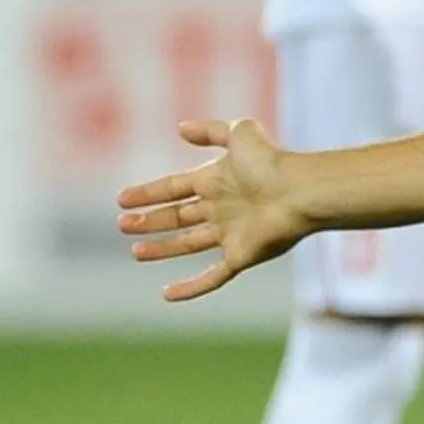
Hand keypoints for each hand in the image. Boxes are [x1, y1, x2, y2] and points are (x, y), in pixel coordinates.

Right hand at [117, 118, 309, 302]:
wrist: (300, 192)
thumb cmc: (271, 162)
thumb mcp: (239, 133)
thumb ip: (210, 131)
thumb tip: (180, 128)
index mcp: (218, 181)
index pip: (175, 188)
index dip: (149, 193)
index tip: (122, 199)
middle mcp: (222, 208)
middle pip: (178, 216)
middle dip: (150, 221)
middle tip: (122, 224)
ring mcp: (232, 234)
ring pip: (189, 245)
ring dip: (162, 248)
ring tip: (135, 252)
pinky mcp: (242, 256)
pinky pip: (213, 277)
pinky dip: (191, 288)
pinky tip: (167, 294)